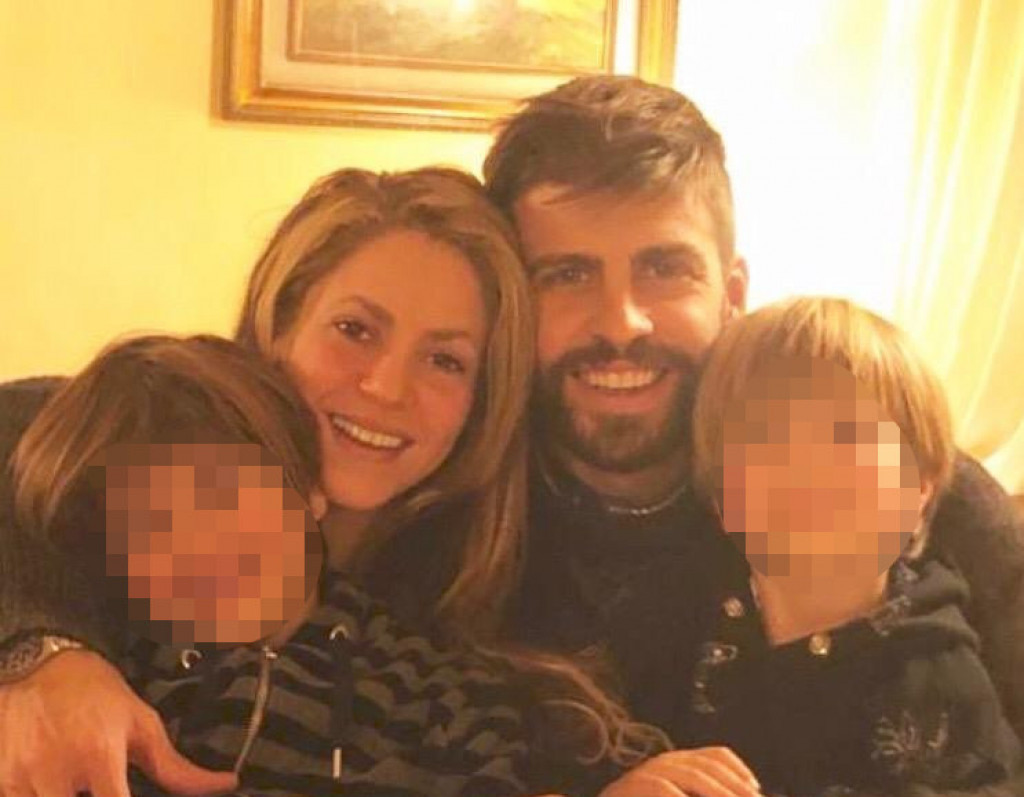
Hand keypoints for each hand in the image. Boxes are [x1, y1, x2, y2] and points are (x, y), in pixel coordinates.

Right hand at [0, 649, 237, 796]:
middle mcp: (56, 775)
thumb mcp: (141, 725)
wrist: (39, 665)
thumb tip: (230, 784)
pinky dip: (41, 795)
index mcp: (100, 757)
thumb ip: (177, 769)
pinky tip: (57, 785)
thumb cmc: (99, 697)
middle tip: (106, 783)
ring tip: (82, 781)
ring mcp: (20, 783)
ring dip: (71, 796)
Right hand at [598, 747, 761, 796]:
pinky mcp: (638, 785)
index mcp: (678, 762)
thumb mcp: (677, 793)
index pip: (715, 754)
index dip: (738, 770)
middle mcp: (666, 761)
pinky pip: (664, 790)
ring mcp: (650, 772)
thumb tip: (744, 792)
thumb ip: (697, 791)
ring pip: (693, 775)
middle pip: (709, 766)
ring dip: (718, 791)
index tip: (756, 788)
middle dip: (735, 786)